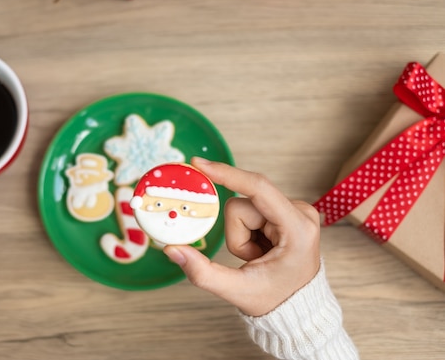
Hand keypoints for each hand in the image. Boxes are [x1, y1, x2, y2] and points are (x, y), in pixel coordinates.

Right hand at [163, 157, 319, 316]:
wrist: (297, 307)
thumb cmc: (275, 299)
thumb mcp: (237, 290)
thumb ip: (203, 272)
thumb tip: (171, 250)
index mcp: (297, 228)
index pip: (258, 189)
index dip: (227, 174)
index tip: (199, 163)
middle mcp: (300, 212)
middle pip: (243, 204)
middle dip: (237, 235)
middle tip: (253, 259)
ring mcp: (294, 209)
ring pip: (243, 207)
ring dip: (241, 235)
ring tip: (257, 256)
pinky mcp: (284, 210)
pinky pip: (249, 210)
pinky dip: (246, 232)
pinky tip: (261, 249)